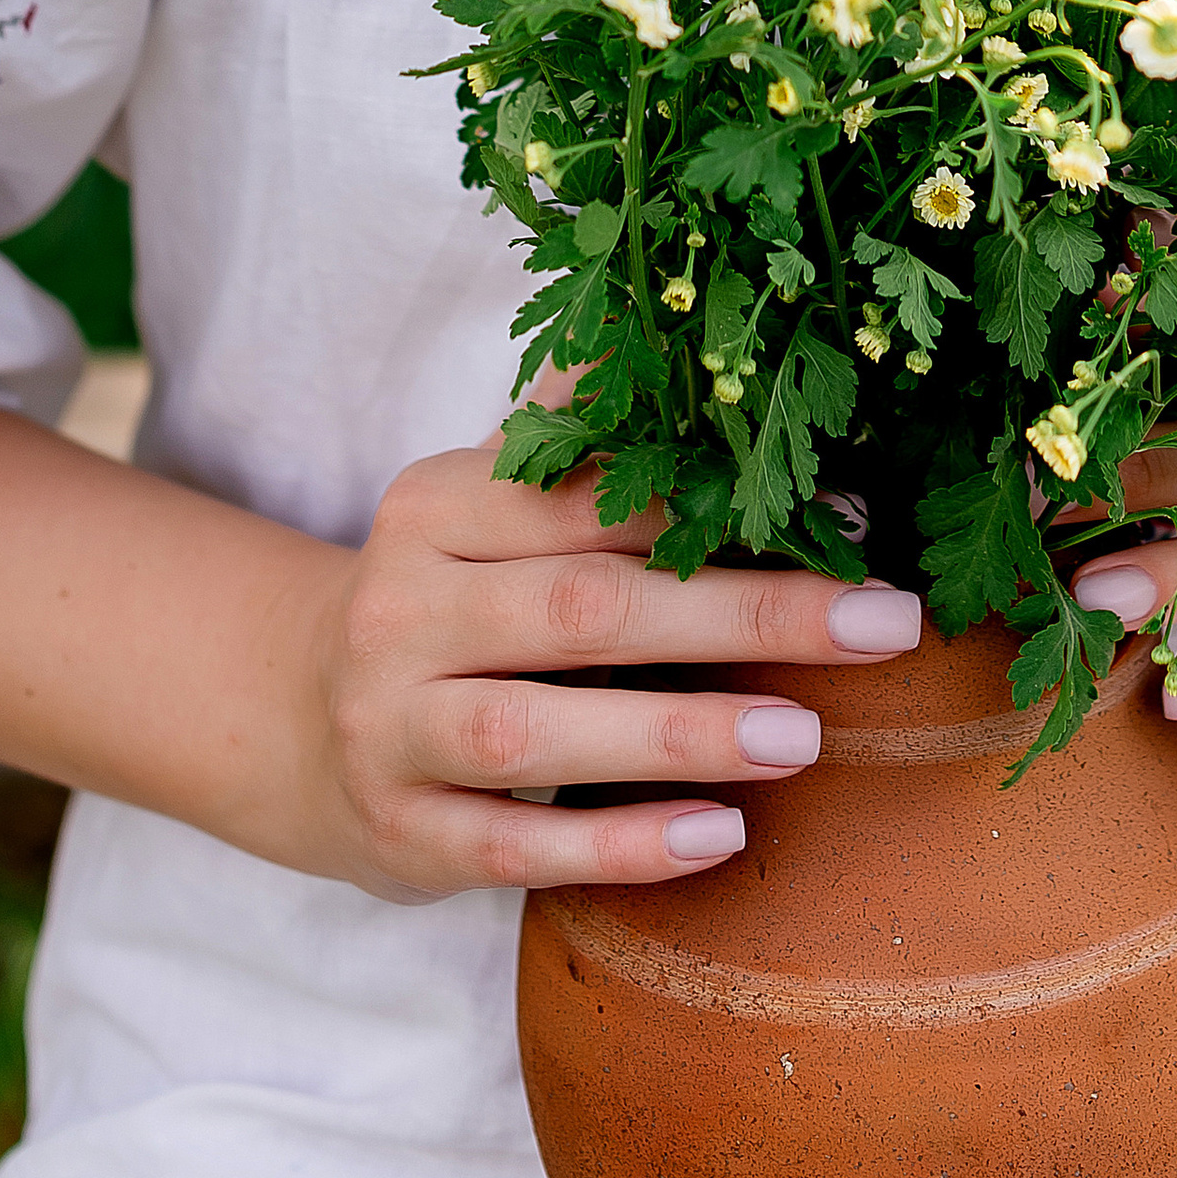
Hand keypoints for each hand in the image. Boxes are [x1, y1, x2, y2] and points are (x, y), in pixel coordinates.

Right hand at [0, 407, 919, 904]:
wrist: (295, 716)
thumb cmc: (447, 594)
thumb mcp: (486, 503)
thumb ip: (577, 442)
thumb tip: (679, 331)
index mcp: (437, 507)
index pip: (591, 498)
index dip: (718, 505)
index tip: (849, 513)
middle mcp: (404, 611)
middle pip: (584, 608)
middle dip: (741, 615)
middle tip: (881, 623)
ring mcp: (394, 729)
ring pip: (540, 732)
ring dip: (681, 736)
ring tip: (807, 738)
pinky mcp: (402, 833)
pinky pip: (515, 845)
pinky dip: (619, 845)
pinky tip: (718, 836)